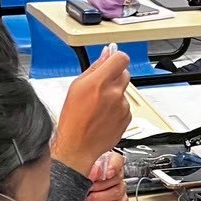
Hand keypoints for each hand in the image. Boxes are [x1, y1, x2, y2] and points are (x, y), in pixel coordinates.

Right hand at [50, 48, 131, 175]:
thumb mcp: (76, 87)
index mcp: (100, 82)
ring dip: (115, 95)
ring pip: (124, 91)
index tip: (113, 61)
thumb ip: (95, 68)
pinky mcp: (127, 117)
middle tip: (101, 87)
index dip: (117, 58)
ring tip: (99, 106)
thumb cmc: (73, 119)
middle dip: (115, 77)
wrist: (78, 145)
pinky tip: (104, 116)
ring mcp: (122, 106)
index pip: (121, 58)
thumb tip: (105, 55)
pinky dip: (117, 108)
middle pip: (124, 73)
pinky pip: (125, 106)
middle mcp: (114, 93)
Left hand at [79, 152, 126, 200]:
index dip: (114, 166)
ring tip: (89, 198)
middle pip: (118, 178)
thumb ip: (87, 170)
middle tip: (89, 189)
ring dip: (101, 197)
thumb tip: (96, 172)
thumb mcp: (76, 176)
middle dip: (101, 186)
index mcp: (104, 163)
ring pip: (118, 192)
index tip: (107, 174)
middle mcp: (112, 175)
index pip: (117, 159)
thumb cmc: (73, 187)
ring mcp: (117, 189)